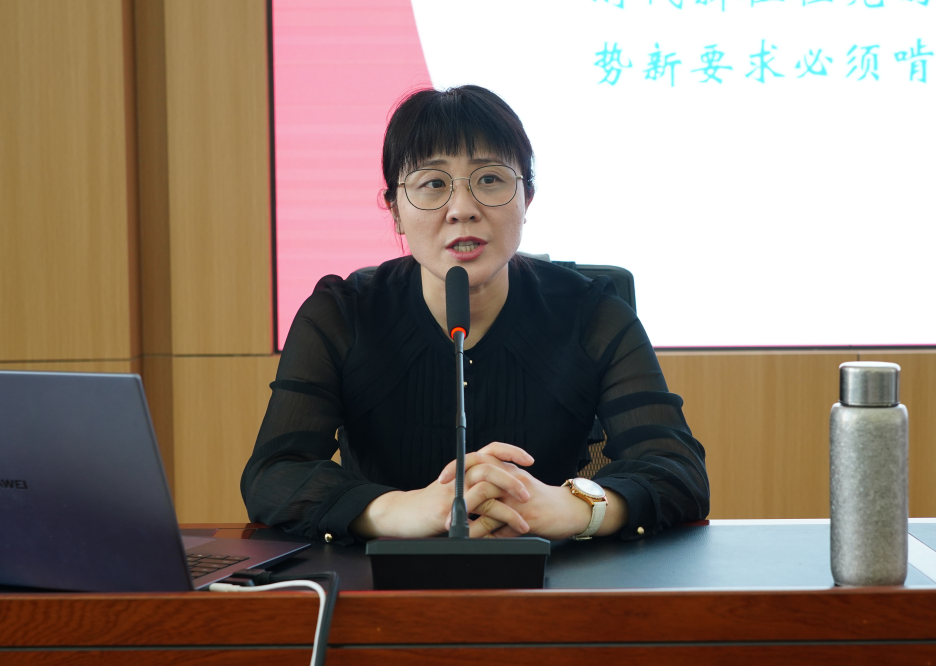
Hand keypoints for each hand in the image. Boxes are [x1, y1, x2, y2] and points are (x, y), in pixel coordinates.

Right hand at [350, 445, 531, 538]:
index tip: (530, 459)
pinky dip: (495, 521)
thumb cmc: (429, 506)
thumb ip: (474, 487)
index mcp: (461, 468)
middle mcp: (458, 474)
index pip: (489, 450)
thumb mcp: (453, 491)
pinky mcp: (448, 508)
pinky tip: (506, 531)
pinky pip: (478, 511)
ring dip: (509, 501)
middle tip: (529, 492)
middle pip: (490, 465)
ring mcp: (453, 490)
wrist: (402, 515)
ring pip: (486, 486)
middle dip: (514, 477)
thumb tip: (502, 491)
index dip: (510, 451)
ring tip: (524, 515)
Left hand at [439, 442, 627, 539]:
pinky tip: (477, 542)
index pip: (478, 459)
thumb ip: (494, 486)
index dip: (457, 467)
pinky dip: (488, 536)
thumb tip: (468, 497)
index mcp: (507, 470)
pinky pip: (503, 527)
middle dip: (459, 497)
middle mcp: (512, 480)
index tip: (442, 479)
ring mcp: (520, 499)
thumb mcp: (517, 484)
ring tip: (456, 529)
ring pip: (489, 505)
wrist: (571, 509)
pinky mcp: (529, 517)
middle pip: (480, 481)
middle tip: (446, 512)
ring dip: (470, 519)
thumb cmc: (541, 499)